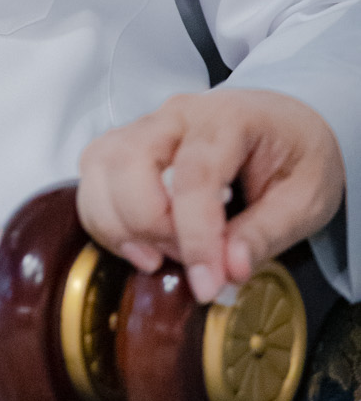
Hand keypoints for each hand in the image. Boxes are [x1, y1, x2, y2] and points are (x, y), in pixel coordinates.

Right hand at [77, 89, 343, 303]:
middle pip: (128, 161)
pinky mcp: (128, 143)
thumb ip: (266, 234)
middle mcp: (176, 114)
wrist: (287, 121)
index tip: (208, 285)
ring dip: (116, 221)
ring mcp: (146, 125)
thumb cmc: (297, 154)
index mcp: (229, 118)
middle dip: (147, 224)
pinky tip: (137, 243)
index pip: (195, 176)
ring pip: (99, 164)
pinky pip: (93, 173)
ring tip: (157, 256)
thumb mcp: (307, 199)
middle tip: (185, 262)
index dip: (196, 237)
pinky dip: (103, 215)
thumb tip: (229, 270)